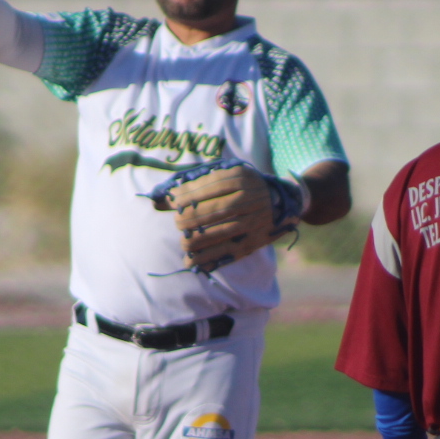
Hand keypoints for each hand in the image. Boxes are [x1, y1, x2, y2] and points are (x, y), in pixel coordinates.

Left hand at [166, 165, 289, 271]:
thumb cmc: (243, 187)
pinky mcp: (254, 241)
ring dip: (196, 241)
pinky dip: (207, 258)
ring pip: (219, 232)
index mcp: (240, 177)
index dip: (187, 196)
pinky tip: (192, 261)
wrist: (281, 202)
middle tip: (179, 224)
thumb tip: (158, 199)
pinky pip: (228, 251)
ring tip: (184, 243)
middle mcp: (249, 198)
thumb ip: (194, 184)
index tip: (174, 202)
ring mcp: (253, 221)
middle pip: (213, 210)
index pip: (208, 186)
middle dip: (190, 219)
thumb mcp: (225, 176)